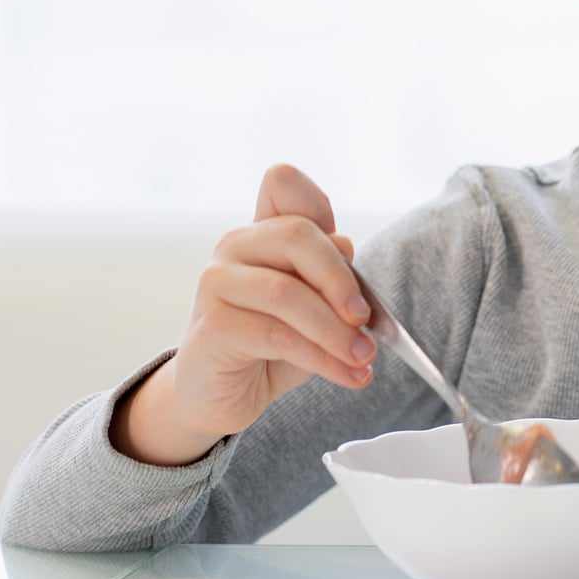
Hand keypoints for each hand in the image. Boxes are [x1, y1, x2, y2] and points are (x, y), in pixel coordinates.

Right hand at [111, 165, 376, 464]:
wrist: (223, 394)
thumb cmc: (273, 345)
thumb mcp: (314, 308)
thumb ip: (329, 278)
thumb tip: (345, 246)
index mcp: (263, 231)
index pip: (281, 184)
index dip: (315, 201)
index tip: (348, 249)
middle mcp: (235, 245)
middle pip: (295, 235)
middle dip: (340, 279)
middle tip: (365, 318)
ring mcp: (217, 281)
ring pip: (287, 294)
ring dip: (335, 331)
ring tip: (362, 358)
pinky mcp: (212, 325)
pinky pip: (276, 336)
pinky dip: (319, 358)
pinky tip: (343, 373)